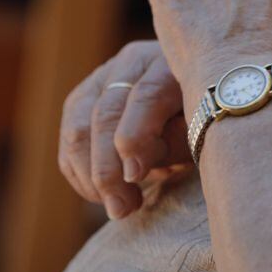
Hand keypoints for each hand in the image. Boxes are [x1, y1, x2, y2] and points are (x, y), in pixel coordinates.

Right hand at [58, 41, 191, 219]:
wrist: (191, 99)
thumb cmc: (203, 118)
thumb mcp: (200, 130)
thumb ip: (170, 143)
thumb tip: (131, 170)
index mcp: (169, 63)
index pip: (145, 96)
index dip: (135, 138)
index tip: (135, 178)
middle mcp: (132, 63)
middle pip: (105, 113)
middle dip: (107, 168)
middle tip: (121, 208)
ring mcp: (102, 77)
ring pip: (77, 126)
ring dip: (90, 175)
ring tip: (116, 207)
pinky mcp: (83, 98)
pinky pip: (68, 138)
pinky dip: (79, 172)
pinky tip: (100, 195)